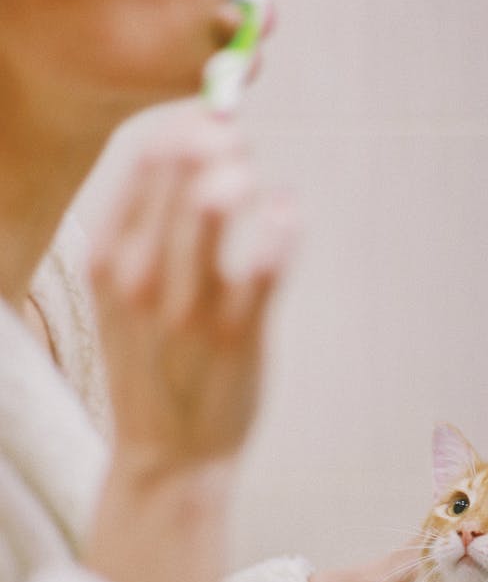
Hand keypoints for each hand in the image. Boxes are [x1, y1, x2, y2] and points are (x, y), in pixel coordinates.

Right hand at [85, 102, 296, 581]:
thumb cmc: (153, 365)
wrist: (167, 458)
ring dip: (245, 175)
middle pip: (181, 172)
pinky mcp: (238, 334)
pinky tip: (286, 212)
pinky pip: (269, 257)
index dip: (186, 129)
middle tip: (240, 145)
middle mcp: (141, 278)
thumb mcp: (124, 299)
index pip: (144, 163)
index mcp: (107, 263)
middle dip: (220, 143)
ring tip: (257, 185)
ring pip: (217, 204)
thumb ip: (147, 234)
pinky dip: (284, 220)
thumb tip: (190, 157)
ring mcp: (189, 307)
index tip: (211, 123)